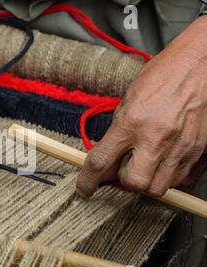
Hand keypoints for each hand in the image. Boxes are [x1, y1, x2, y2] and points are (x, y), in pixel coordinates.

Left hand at [76, 16, 206, 197]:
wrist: (197, 65)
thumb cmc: (160, 78)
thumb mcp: (127, 103)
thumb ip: (116, 136)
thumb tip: (104, 163)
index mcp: (130, 122)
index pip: (101, 161)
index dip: (88, 181)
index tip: (84, 189)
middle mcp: (155, 137)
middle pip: (135, 183)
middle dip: (127, 180)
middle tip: (128, 166)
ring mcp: (179, 145)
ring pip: (158, 188)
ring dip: (148, 180)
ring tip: (148, 161)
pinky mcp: (197, 149)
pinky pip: (180, 179)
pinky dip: (168, 176)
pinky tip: (165, 159)